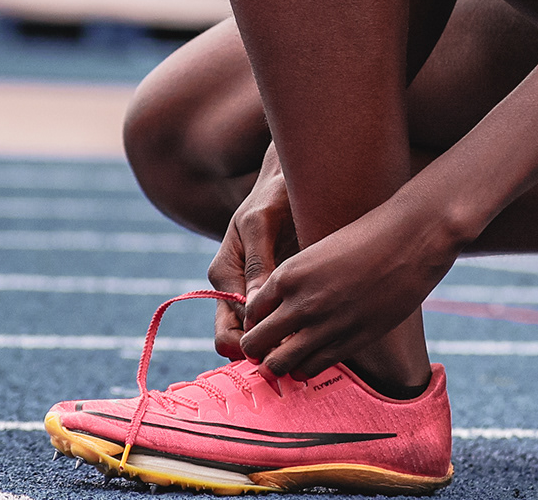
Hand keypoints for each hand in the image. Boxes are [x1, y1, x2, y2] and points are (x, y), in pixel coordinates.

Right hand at [206, 145, 299, 359]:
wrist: (289, 184)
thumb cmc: (274, 196)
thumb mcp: (262, 221)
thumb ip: (258, 261)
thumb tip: (254, 304)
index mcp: (224, 274)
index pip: (231, 327)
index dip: (258, 343)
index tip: (289, 346)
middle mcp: (232, 290)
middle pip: (235, 341)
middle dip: (263, 353)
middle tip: (296, 353)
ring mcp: (250, 293)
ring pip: (257, 339)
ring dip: (278, 347)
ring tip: (308, 344)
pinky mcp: (271, 293)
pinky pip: (275, 325)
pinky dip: (290, 334)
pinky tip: (314, 331)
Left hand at [238, 192, 458, 378]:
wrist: (408, 242)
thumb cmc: (364, 239)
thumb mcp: (315, 251)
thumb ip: (293, 280)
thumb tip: (278, 303)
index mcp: (287, 275)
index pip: (250, 312)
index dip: (252, 321)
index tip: (261, 323)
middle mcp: (300, 304)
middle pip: (256, 342)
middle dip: (256, 347)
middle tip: (264, 347)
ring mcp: (325, 326)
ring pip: (280, 364)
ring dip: (277, 363)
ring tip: (284, 357)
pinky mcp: (350, 341)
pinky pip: (312, 368)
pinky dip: (304, 368)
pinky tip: (307, 360)